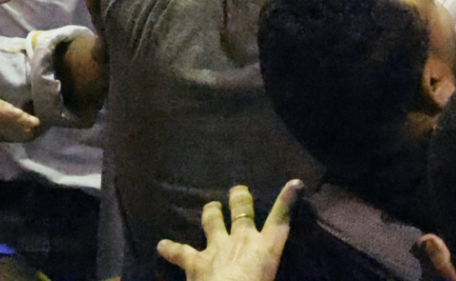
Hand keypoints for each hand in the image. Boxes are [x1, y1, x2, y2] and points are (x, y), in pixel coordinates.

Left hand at [157, 181, 300, 280]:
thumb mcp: (270, 275)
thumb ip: (266, 268)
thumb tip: (264, 272)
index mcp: (267, 247)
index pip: (280, 219)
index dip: (287, 200)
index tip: (294, 182)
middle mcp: (242, 240)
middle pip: (242, 211)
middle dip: (240, 198)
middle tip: (237, 189)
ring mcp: (217, 248)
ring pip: (212, 222)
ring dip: (211, 212)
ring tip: (211, 206)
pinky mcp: (195, 262)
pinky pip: (180, 252)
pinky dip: (169, 248)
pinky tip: (161, 245)